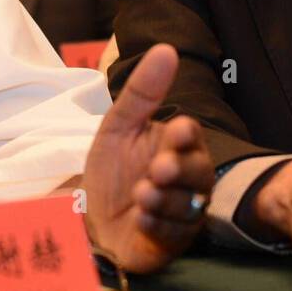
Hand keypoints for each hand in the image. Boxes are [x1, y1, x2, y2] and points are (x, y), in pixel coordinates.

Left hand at [81, 43, 214, 273]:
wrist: (93, 219)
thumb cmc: (113, 170)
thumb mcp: (119, 127)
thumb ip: (142, 92)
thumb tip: (166, 48)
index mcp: (178, 147)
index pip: (191, 138)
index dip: (186, 136)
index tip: (178, 129)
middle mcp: (187, 179)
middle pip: (198, 173)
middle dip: (180, 170)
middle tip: (159, 169)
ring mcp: (181, 212)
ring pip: (186, 205)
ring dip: (164, 199)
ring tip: (141, 193)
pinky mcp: (169, 241)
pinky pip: (171, 234)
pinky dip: (155, 226)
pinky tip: (140, 218)